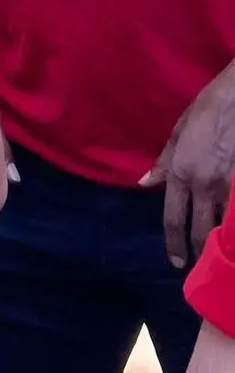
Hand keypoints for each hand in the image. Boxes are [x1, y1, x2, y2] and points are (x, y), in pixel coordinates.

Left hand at [140, 65, 234, 268]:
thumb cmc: (209, 108)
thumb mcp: (179, 132)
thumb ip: (164, 162)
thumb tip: (145, 183)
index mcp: (181, 173)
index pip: (173, 218)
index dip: (174, 244)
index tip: (177, 262)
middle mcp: (204, 184)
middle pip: (202, 230)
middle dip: (201, 251)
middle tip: (202, 265)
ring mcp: (230, 185)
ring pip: (226, 225)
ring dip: (224, 240)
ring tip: (223, 251)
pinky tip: (234, 227)